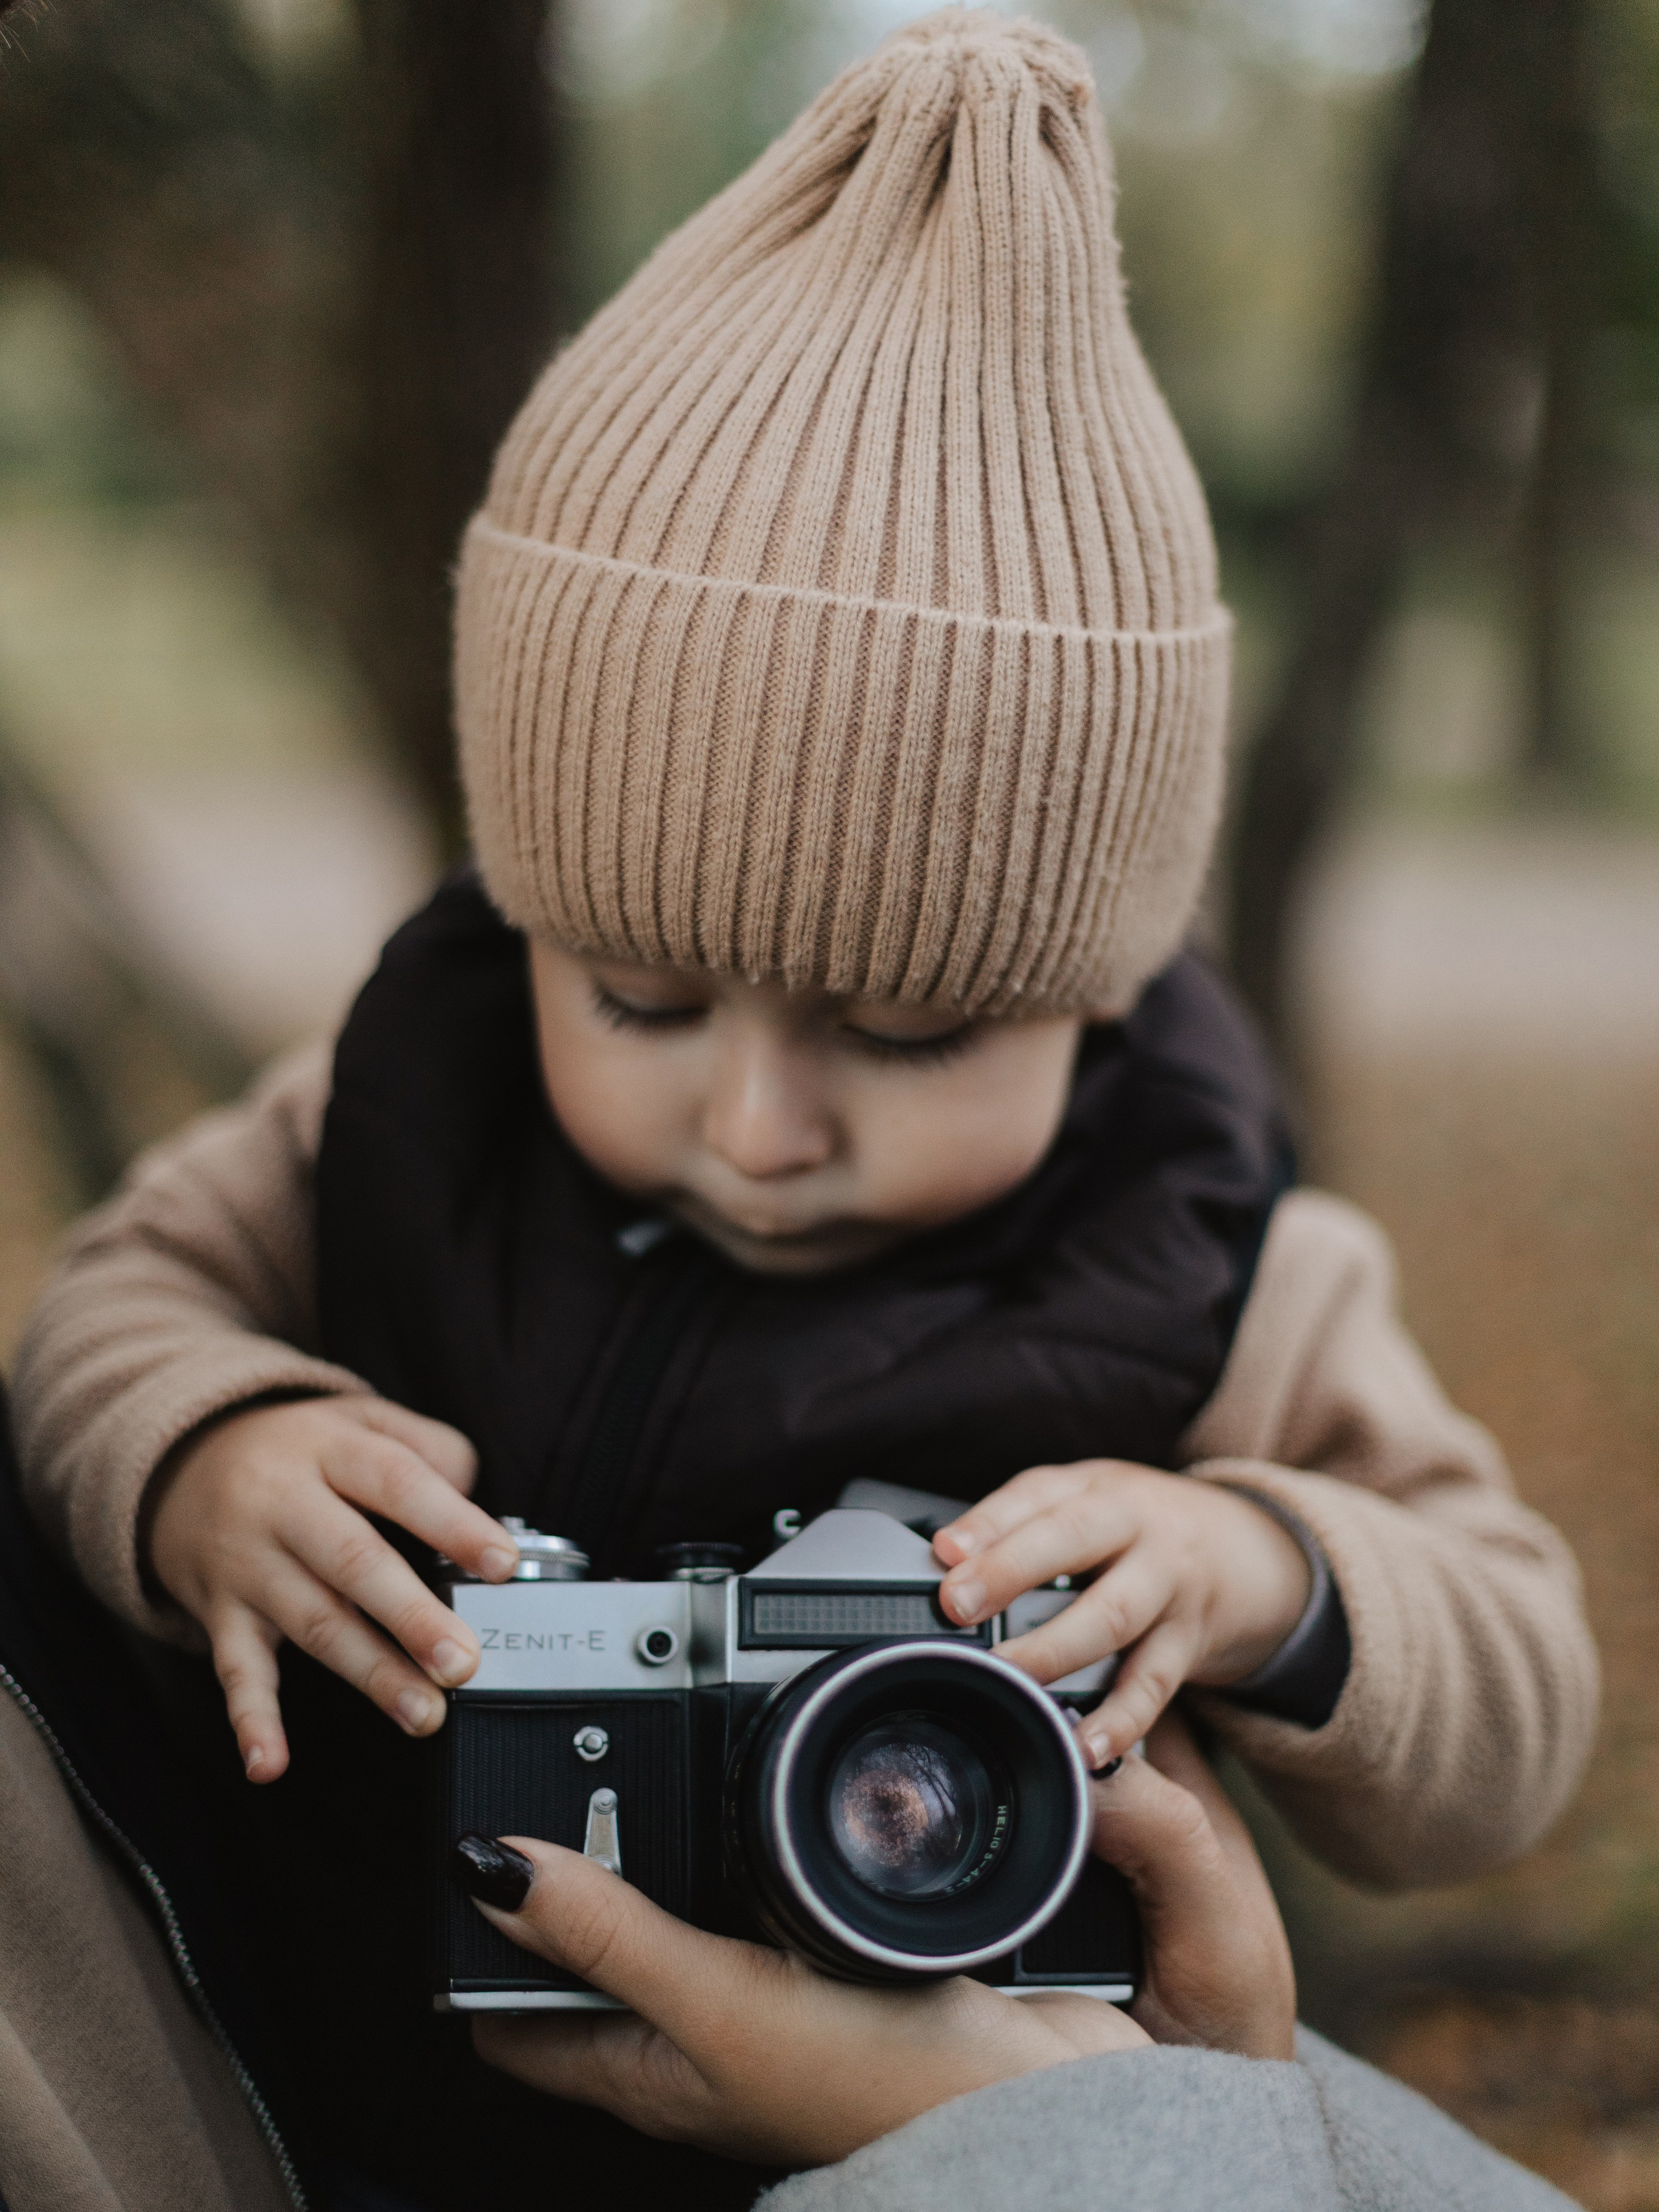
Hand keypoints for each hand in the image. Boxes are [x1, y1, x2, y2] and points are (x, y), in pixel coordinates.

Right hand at [147, 1396, 517, 1781]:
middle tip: (462, 1662)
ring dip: (369, 1673)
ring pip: (311, 1622)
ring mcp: (247, 1563)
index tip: (502, 1564)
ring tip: (423, 1712)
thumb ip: (429, 1448)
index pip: (397, 1481)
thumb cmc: (302, 1449)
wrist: (183, 1460)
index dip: (451, 1523)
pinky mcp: (220, 1613)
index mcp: (330, 1449)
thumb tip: (476, 1503)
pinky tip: (269, 1764)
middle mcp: (282, 1504)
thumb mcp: (364, 1418)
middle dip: (411, 1617)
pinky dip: (250, 1720)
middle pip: (352, 1561)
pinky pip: (234, 1670)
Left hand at [462, 1712, 1293, 2161]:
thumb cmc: (881, 2088)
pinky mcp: (831, 1965)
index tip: (469, 1831)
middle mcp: (693, 2037)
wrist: (1041, 2102)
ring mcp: (764, 2001)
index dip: (475, 1930)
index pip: (509, 2010)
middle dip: (571, 1861)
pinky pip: (763, 1894)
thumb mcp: (719, 2003)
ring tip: (652, 1756)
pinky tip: (770, 1796)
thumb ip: (606, 1935)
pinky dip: (752, 1840)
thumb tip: (485, 1869)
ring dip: (660, 1839)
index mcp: (641, 2064)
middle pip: (592, 1945)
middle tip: (566, 1763)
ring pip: (676, 1909)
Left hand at [933, 1463, 1310, 1766]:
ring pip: (1110, 1613)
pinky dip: (1120, 1719)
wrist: (1251, 1549)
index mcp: (1096, 1489)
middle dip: (1010, 1570)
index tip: (943, 1553)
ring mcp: (1168, 1582)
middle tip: (958, 1606)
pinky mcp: (1190, 1640)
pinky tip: (1087, 1747)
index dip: (987, 1522)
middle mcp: (1134, 1526)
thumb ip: (1021, 1525)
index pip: (1037, 1494)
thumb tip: (942, 1556)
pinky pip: (1154, 1683)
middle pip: (1072, 1538)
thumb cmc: (1142, 1529)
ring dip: (1054, 1650)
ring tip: (1009, 1680)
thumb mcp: (1089, 1504)